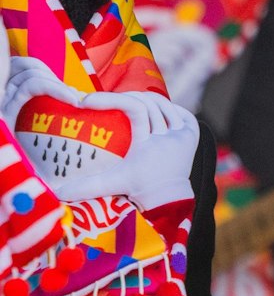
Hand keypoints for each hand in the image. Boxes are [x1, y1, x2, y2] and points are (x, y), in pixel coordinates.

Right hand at [60, 91, 197, 210]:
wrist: (168, 198)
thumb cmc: (139, 189)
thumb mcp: (112, 184)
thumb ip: (86, 186)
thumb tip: (57, 192)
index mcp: (148, 143)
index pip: (134, 108)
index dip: (111, 99)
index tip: (87, 100)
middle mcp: (168, 135)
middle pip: (148, 103)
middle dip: (125, 97)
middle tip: (108, 100)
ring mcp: (183, 134)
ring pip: (165, 105)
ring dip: (146, 100)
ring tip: (128, 101)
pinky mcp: (193, 134)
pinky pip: (182, 112)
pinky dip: (169, 108)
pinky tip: (156, 108)